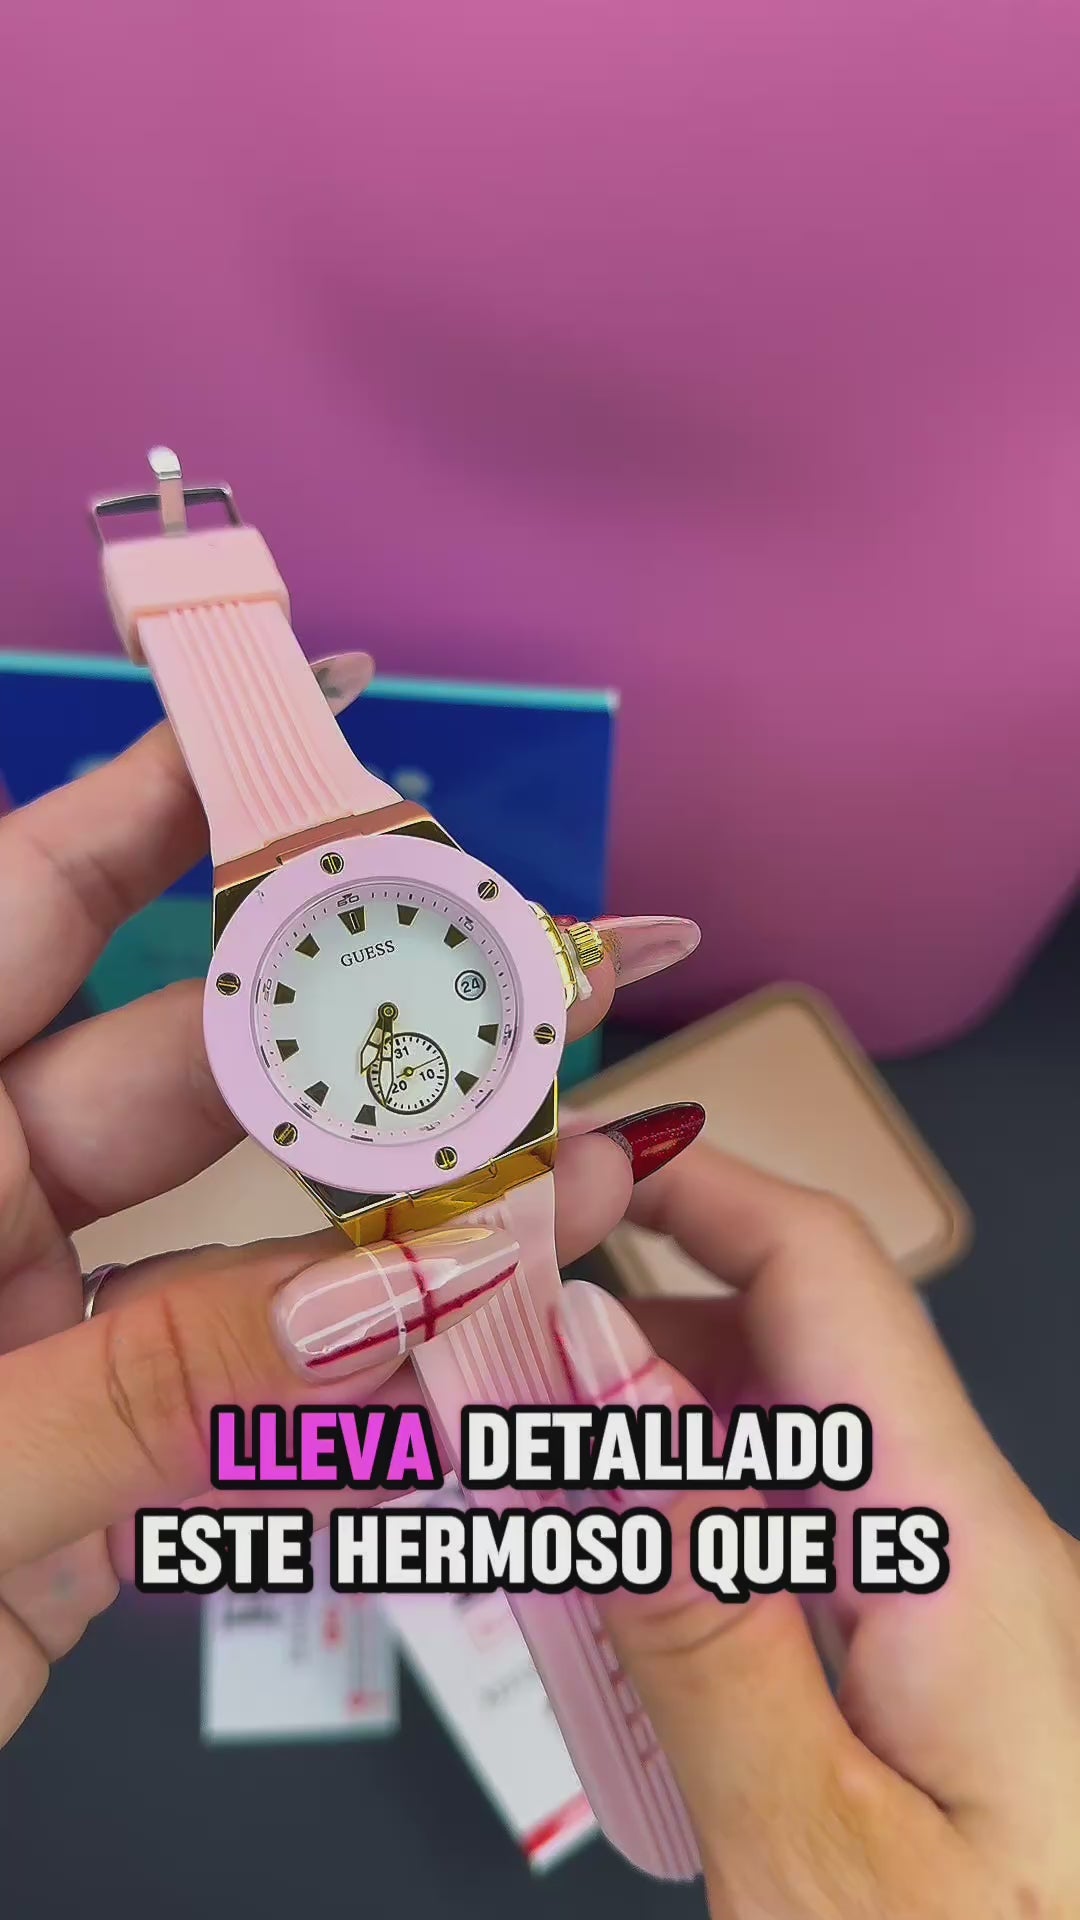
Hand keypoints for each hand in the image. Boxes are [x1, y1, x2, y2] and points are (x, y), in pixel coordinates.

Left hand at [0, 720, 698, 1747]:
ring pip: (246, 1241)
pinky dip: (359, 1391)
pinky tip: (481, 1338)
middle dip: (375, 1014)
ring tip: (571, 1161)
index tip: (314, 701)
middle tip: (545, 963)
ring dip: (411, 1218)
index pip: (32, 904)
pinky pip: (241, 1406)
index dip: (173, 788)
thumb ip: (153, 1398)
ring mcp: (15, 1345)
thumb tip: (396, 1292)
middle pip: (188, 1066)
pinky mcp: (69, 1478)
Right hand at [554, 1145, 1079, 1915]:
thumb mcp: (815, 1857)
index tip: (566, 1159)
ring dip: (652, 1437)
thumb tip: (605, 1390)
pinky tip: (622, 1589)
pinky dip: (699, 1533)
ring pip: (792, 1448)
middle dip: (627, 1321)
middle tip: (478, 1358)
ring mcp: (969, 1609)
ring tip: (524, 1483)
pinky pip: (811, 1545)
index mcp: (967, 1556)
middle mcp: (981, 1550)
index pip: (823, 1278)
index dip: (694, 1182)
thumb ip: (703, 1613)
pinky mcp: (947, 1666)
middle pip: (791, 1350)